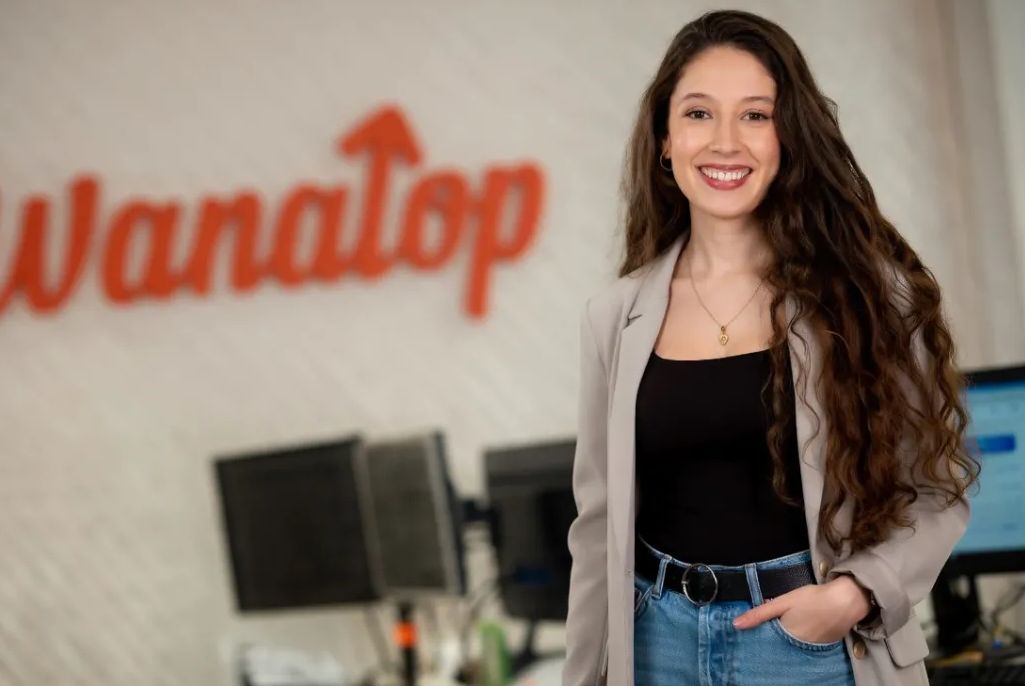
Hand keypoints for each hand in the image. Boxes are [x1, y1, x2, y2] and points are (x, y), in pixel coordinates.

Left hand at [732, 576, 871, 643]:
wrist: (846, 600)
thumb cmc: (812, 598)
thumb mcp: (783, 602)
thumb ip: (759, 613)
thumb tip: (735, 624)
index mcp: (786, 637)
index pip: (767, 641)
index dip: (760, 635)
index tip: (752, 631)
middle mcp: (799, 648)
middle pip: (780, 644)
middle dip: (774, 638)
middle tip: (773, 625)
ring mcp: (814, 648)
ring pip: (794, 645)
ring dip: (789, 639)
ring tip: (788, 625)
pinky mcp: (826, 645)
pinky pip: (809, 645)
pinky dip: (803, 639)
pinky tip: (804, 628)